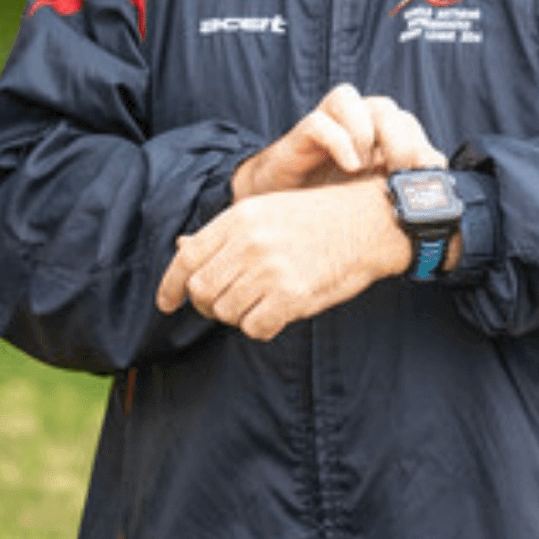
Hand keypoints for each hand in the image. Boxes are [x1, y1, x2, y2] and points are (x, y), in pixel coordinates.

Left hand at [155, 178, 410, 339]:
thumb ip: (224, 233)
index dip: (171, 285)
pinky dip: (262, 327)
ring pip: (227, 312)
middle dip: (209, 304)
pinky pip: (255, 328)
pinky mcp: (292, 295)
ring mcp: (270, 269)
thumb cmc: (320, 218)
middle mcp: (250, 242)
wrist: (371, 223)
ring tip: (263, 302)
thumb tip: (181, 247)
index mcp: (240, 217)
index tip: (167, 304)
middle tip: (229, 304)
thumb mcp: (268, 211)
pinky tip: (278, 313)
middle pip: (203, 290)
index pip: (188, 258)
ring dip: (240, 315)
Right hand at [233, 84, 446, 199]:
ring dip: (365, 131)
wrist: (286, 209)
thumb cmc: (336, 197)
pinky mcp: (300, 135)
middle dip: (398, 139)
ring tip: (366, 168)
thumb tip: (439, 169)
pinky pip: (319, 122)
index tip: (428, 174)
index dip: (421, 144)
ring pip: (349, 99)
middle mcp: (353, 121)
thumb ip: (407, 177)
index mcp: (377, 133)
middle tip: (398, 171)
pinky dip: (340, 141)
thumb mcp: (376, 192)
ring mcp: (325, 124)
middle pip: (384, 107)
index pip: (407, 123)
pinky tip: (350, 166)